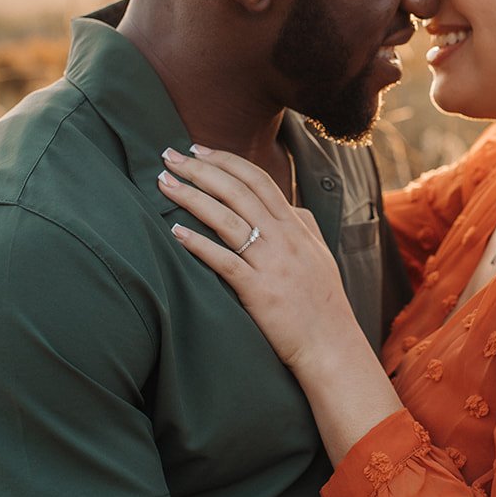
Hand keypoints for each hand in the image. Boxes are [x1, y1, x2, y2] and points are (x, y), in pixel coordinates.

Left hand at [158, 145, 358, 370]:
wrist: (331, 346)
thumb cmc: (323, 304)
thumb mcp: (320, 256)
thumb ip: (304, 227)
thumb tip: (291, 207)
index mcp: (297, 227)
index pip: (258, 180)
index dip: (226, 160)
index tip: (198, 150)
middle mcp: (284, 239)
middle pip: (237, 191)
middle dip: (200, 169)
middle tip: (169, 156)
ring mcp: (272, 264)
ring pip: (226, 220)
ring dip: (191, 198)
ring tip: (164, 185)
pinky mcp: (259, 292)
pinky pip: (224, 261)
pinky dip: (199, 244)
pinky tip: (175, 233)